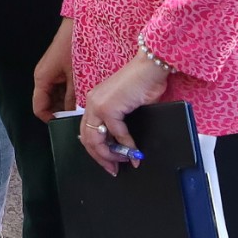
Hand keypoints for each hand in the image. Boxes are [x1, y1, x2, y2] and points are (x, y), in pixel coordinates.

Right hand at [32, 20, 73, 121]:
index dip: (50, 119)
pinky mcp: (59, 68)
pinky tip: (82, 93)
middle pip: (47, 103)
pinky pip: (61, 86)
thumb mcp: (76, 76)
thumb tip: (73, 114)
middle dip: (60, 111)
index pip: (39, 108)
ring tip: (82, 106)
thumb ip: (73, 98)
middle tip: (77, 117)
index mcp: (42, 78)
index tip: (65, 125)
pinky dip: (69, 92)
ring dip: (66, 102)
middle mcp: (44, 76)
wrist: (81, 24)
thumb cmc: (74, 46)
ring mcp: (52, 72)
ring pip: (55, 95)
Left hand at [79, 55, 171, 176]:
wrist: (150, 67)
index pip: (87, 132)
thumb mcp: (125, 106)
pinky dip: (127, 146)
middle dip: (101, 158)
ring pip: (97, 140)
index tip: (108, 163)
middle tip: (113, 170)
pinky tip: (135, 151)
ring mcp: (98, 105)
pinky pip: (117, 134)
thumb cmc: (142, 83)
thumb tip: (122, 145)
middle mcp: (91, 103)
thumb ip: (118, 123)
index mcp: (93, 102)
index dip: (96, 150)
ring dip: (111, 155)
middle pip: (87, 139)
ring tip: (124, 162)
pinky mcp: (109, 108)